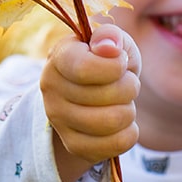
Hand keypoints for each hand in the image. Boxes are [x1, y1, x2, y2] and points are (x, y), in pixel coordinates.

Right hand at [40, 24, 141, 181]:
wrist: (94, 94)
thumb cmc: (107, 63)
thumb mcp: (113, 42)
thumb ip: (111, 36)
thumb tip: (109, 48)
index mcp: (58, 59)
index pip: (85, 69)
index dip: (115, 67)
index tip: (121, 62)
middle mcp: (51, 91)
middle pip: (107, 96)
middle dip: (130, 87)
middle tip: (126, 82)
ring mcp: (60, 121)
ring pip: (113, 121)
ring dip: (130, 110)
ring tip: (123, 102)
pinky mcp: (74, 146)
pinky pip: (116, 144)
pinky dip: (129, 133)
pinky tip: (122, 123)